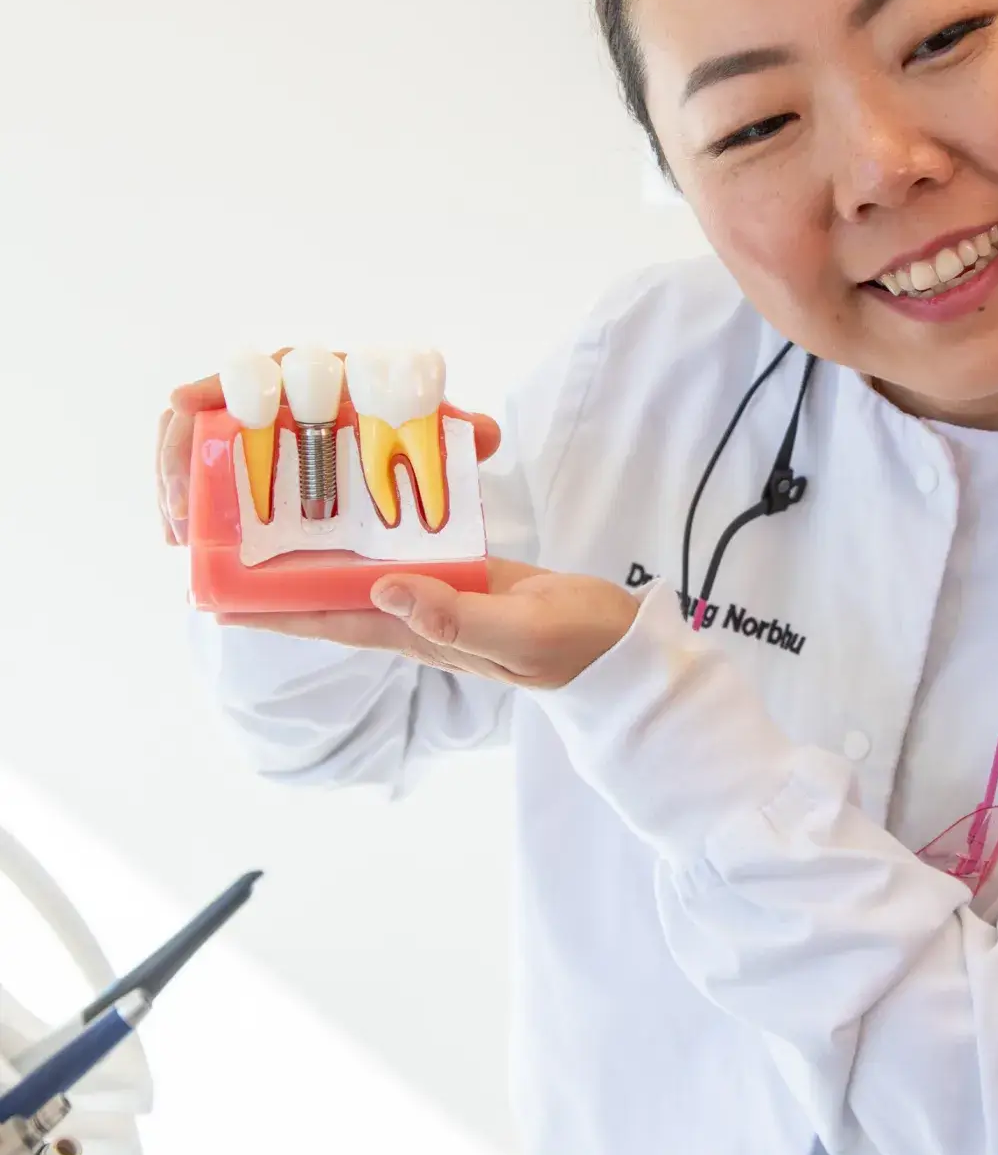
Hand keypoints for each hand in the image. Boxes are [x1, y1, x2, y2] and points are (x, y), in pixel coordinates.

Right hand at [156, 350, 500, 544]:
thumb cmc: (417, 435)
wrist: (411, 452)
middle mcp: (287, 394)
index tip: (189, 401)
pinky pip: (197, 462)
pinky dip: (183, 494)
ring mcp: (258, 424)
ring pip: (195, 434)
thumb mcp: (438, 438)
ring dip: (175, 476)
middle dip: (183, 444)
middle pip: (216, 402)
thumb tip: (484, 433)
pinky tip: (179, 534)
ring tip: (177, 528)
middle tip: (182, 497)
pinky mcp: (241, 455)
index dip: (231, 381)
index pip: (277, 367)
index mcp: (333, 377)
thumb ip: (460, 434)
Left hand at [212, 560, 638, 685]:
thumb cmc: (576, 646)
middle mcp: (420, 615)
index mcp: (423, 633)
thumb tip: (385, 588)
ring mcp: (443, 594)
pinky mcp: (468, 574)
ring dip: (323, 553)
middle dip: (283, 579)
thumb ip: (458, 615)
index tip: (218, 598)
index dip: (276, 610)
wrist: (621, 646)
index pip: (335, 619)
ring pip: (368, 571)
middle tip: (229, 545)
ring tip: (276, 518)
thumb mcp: (521, 630)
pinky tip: (363, 508)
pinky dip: (381, 532)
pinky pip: (411, 550)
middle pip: (336, 596)